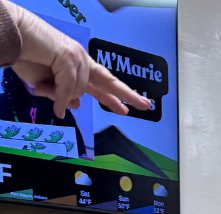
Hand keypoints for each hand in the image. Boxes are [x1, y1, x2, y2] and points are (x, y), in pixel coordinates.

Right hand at [9, 4, 151, 118]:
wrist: (10, 36)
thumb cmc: (23, 56)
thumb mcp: (45, 85)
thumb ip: (62, 95)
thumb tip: (76, 104)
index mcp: (75, 66)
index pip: (100, 83)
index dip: (113, 96)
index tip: (126, 108)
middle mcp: (80, 60)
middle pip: (108, 80)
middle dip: (127, 94)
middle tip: (146, 106)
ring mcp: (77, 56)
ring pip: (79, 90)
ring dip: (59, 94)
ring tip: (40, 85)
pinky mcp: (70, 55)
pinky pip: (69, 87)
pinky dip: (59, 96)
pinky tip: (54, 103)